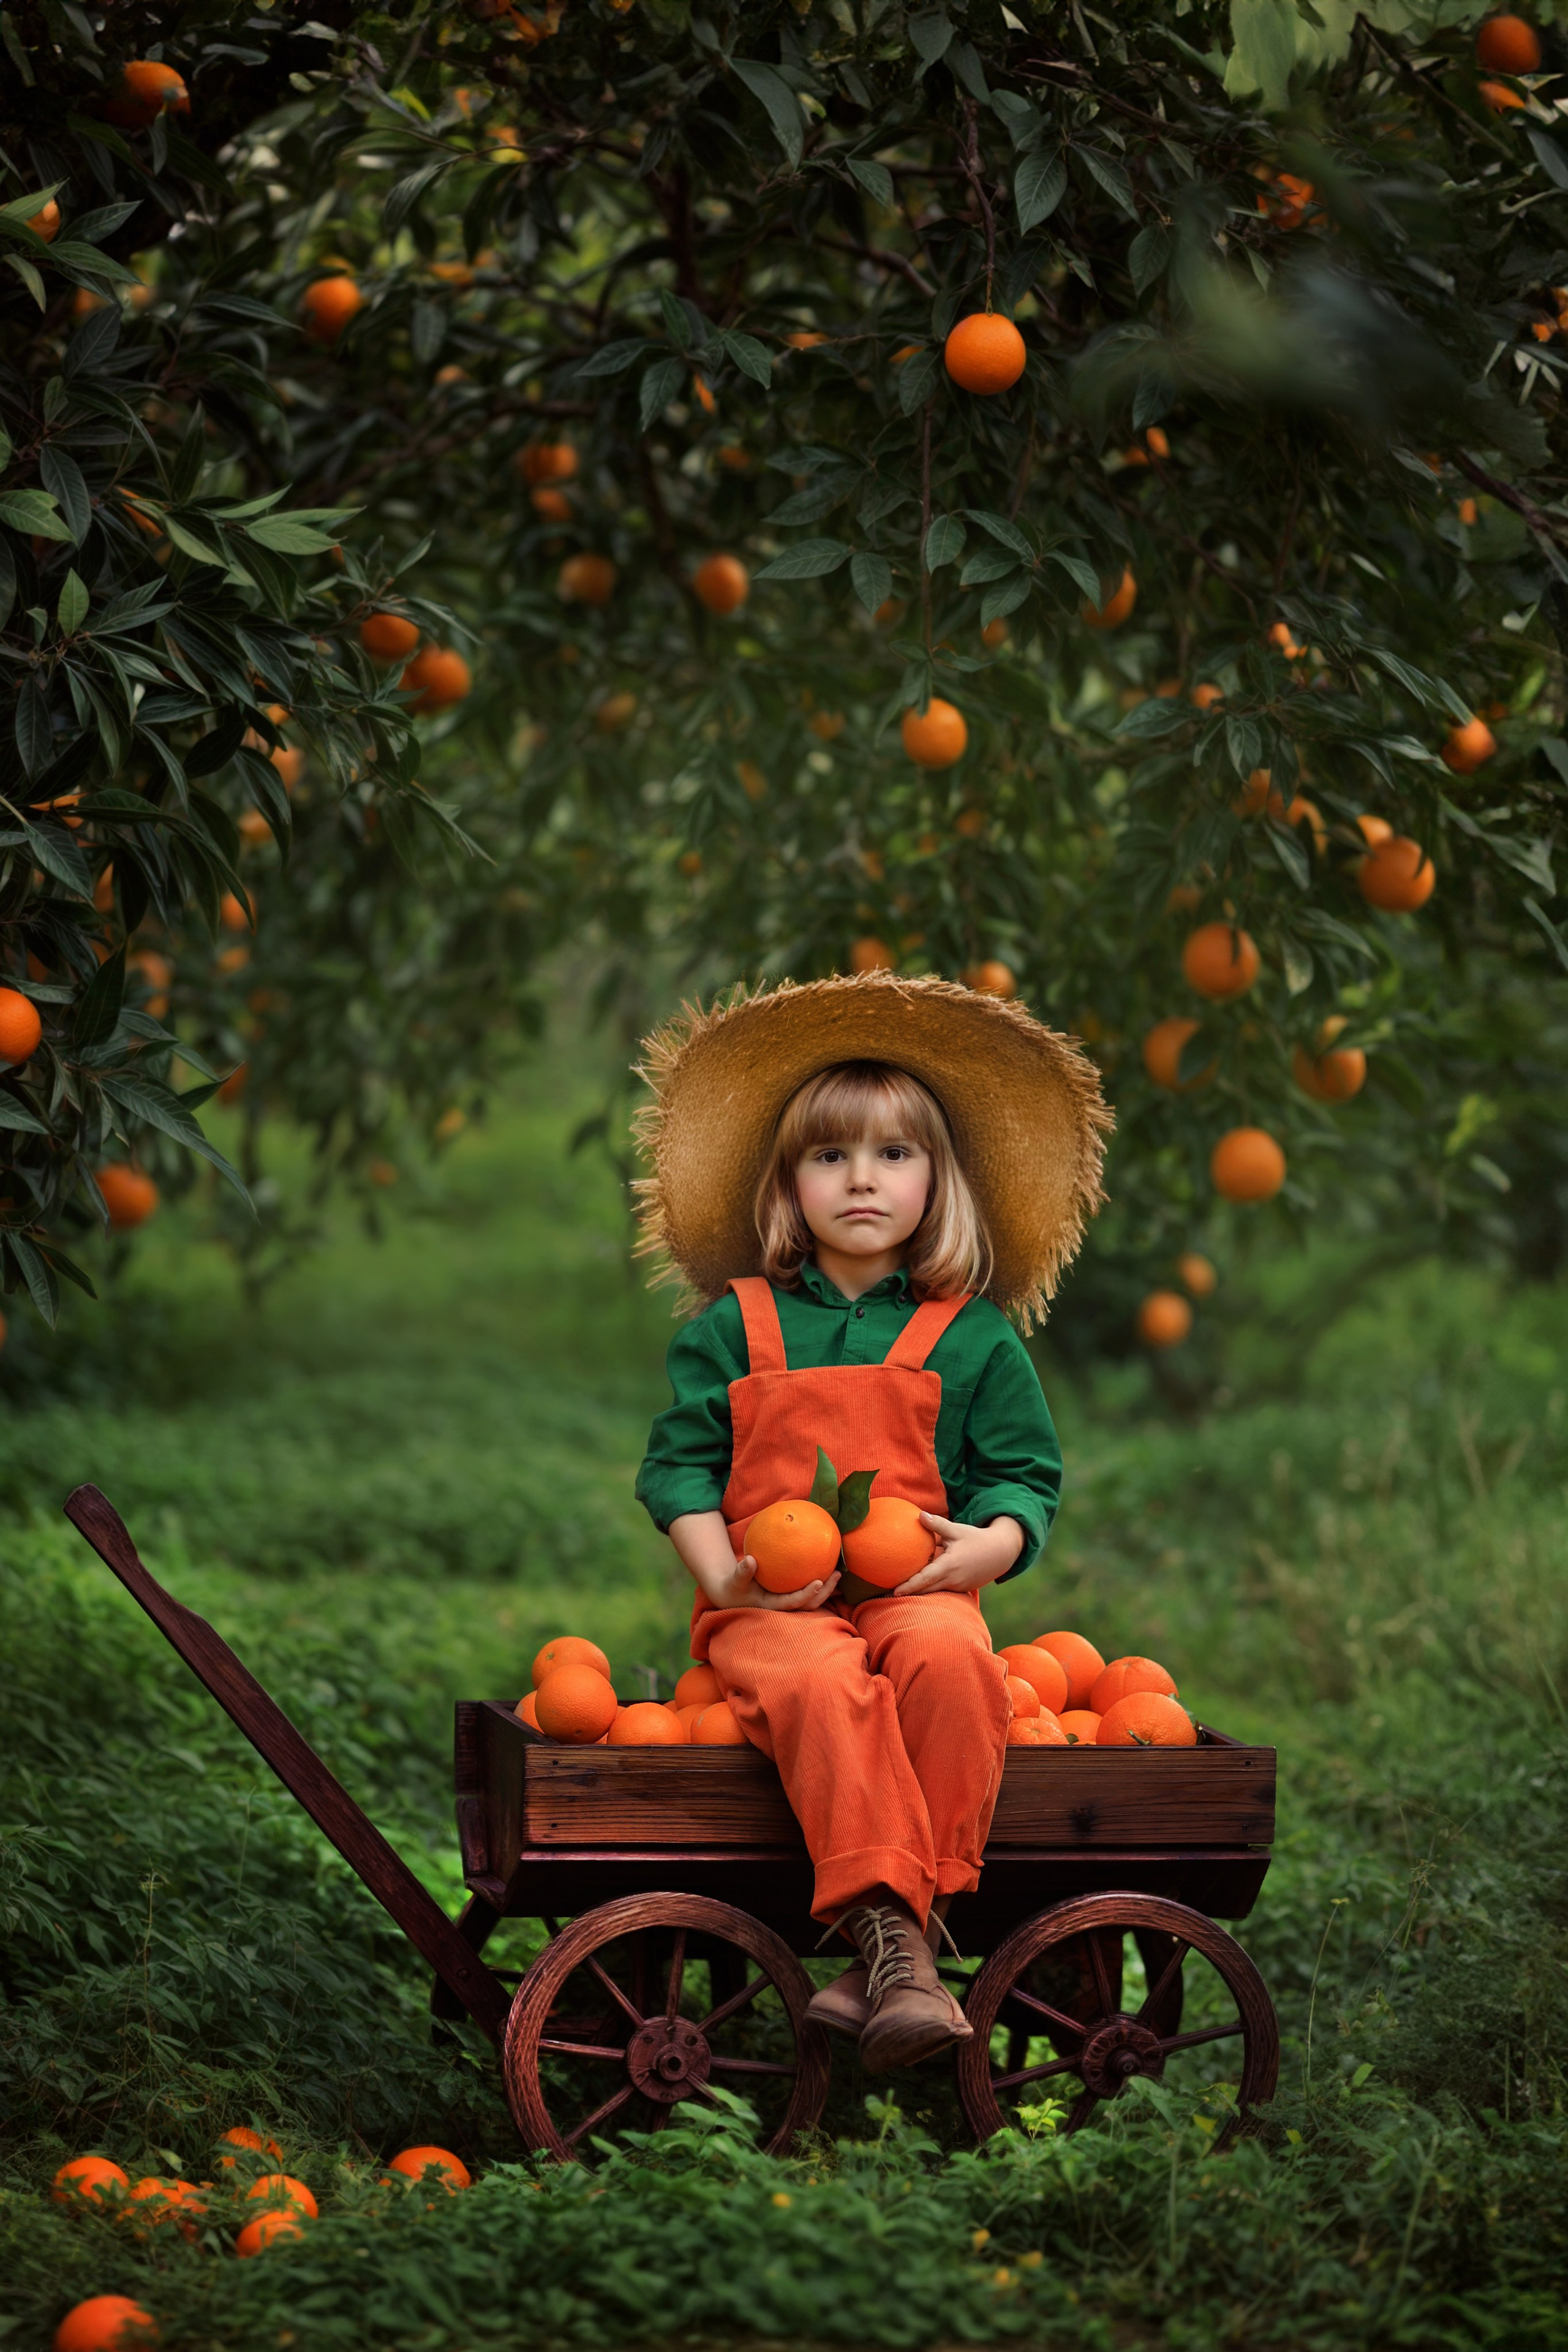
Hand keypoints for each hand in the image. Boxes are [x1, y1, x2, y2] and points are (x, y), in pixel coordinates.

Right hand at [668, 1510, 840, 1612]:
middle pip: (810, 1604)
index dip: (807, 1594)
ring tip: (838, 1572)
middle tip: (836, 1574)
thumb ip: (742, 1572)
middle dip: (825, 1592)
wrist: (733, 1595)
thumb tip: (751, 1560)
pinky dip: (819, 1584)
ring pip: (812, 1601)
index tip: (819, 1581)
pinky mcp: (790, 1597)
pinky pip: (807, 1591)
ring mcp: (788, 1603)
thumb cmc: (735, 1587)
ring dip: (827, 1589)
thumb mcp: (735, 1580)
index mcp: (773, 1607)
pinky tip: (827, 1568)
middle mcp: (784, 1608)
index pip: (794, 1603)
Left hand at [894, 1512, 1022, 1596]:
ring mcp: (958, 1586)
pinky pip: (942, 1591)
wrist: (1001, 1553)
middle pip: (926, 1590)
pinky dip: (930, 1590)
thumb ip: (937, 1524)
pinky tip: (918, 1589)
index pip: (925, 1579)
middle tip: (886, 1595)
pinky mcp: (961, 1589)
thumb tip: (919, 1515)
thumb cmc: (976, 1539)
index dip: (909, 1586)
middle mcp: (953, 1579)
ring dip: (917, 1594)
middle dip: (907, 1594)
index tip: (894, 1592)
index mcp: (950, 1565)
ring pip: (933, 1592)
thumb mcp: (957, 1529)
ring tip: (897, 1594)